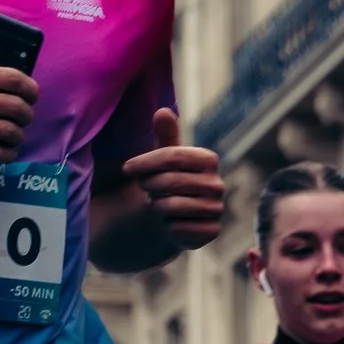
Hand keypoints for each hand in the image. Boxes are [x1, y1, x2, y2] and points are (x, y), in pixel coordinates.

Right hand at [0, 51, 37, 172]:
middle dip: (27, 113)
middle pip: (16, 106)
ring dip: (19, 135)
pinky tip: (7, 151)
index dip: (29, 87)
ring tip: (15, 135)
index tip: (32, 93)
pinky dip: (8, 153)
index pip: (10, 77)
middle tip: (25, 117)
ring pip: (10, 131)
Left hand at [120, 109, 227, 249]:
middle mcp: (217, 184)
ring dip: (157, 206)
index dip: (146, 162)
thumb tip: (163, 112)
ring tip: (157, 204)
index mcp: (208, 160)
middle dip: (150, 185)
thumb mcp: (164, 155)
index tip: (126, 168)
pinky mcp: (213, 232)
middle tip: (144, 188)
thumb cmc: (167, 178)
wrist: (174, 215)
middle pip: (172, 181)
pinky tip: (168, 222)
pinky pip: (180, 228)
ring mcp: (217, 209)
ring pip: (174, 206)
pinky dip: (167, 226)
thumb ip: (165, 134)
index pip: (173, 156)